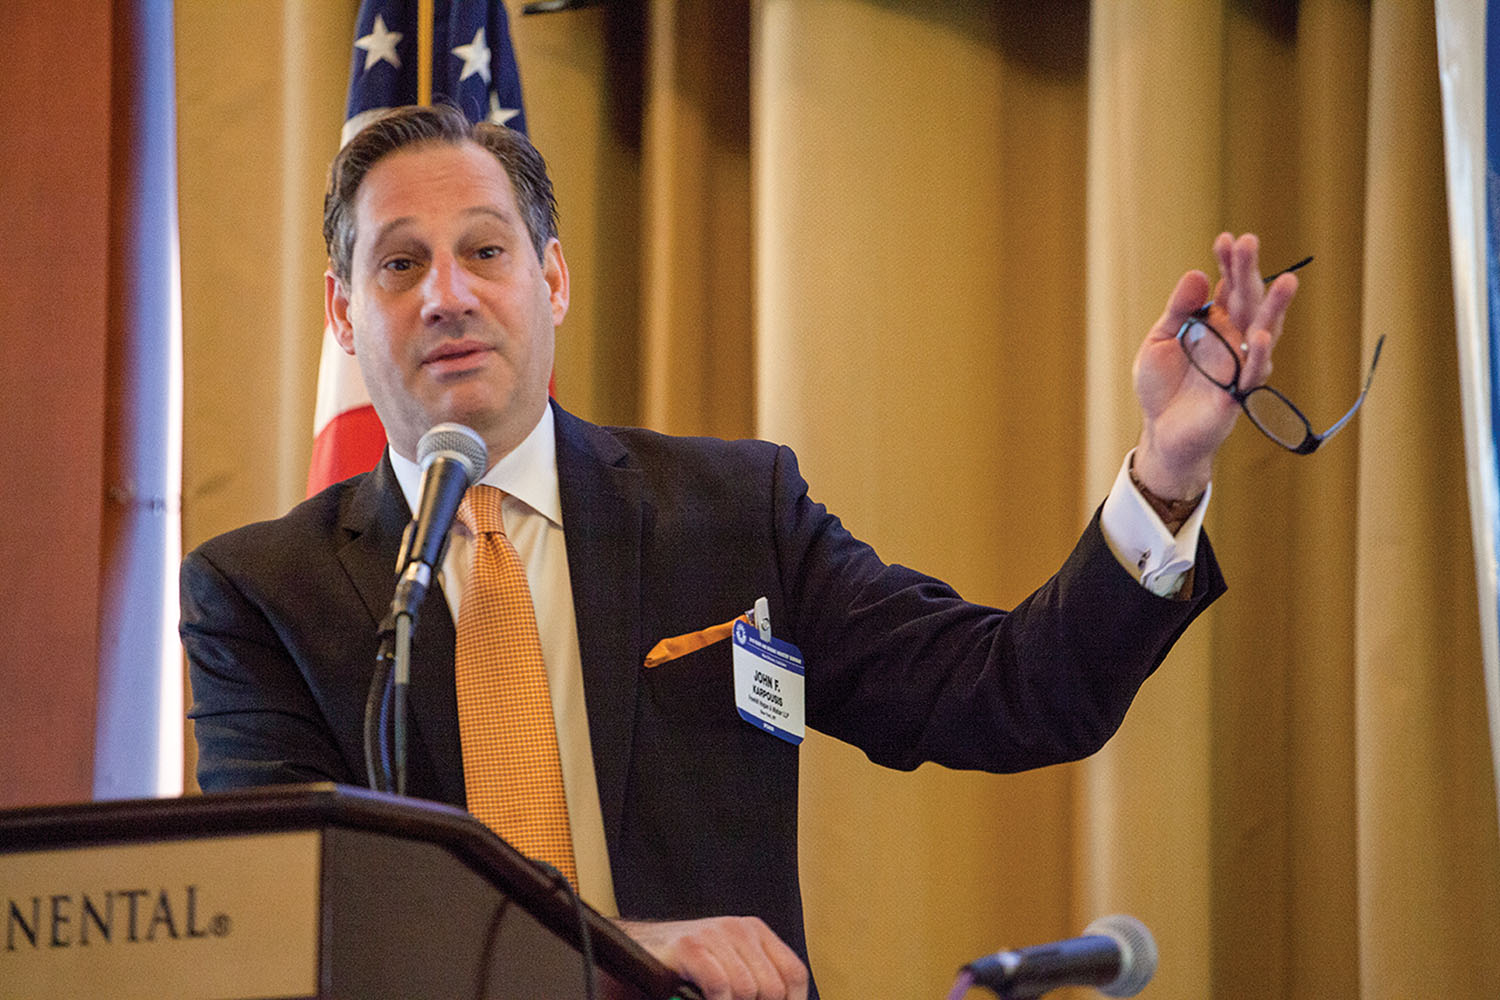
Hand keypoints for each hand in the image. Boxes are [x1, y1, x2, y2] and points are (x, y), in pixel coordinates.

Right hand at [615, 916, 809, 999]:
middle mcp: (739, 928)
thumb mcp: (731, 968)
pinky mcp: (690, 946)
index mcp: (756, 932)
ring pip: (747, 989)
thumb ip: (755, 983)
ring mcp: (714, 934)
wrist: (642, 949)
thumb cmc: (688, 966)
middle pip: (772, 987)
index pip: (793, 973)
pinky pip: (719, 986)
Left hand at [1131, 232, 1298, 497]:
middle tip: (1250, 241)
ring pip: (1264, 331)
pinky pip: (1253, 372)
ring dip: (1274, 308)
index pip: (1227, 286)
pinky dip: (1258, 354)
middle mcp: (1233, 340)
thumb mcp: (1160, 340)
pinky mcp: (1238, 393)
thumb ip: (1179, 310)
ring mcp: (1239, 365)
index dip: (1227, 263)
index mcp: (1215, 324)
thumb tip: (1197, 274)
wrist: (1160, 431)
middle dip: (1249, 272)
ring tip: (1286, 281)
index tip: (1225, 239)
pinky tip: (1261, 335)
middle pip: (1248, 301)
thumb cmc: (1162, 386)